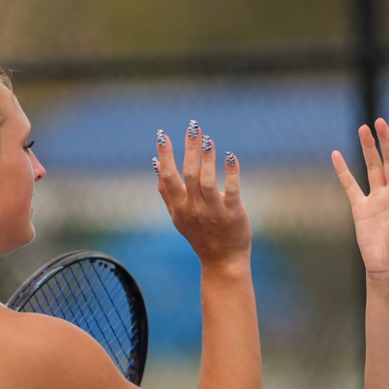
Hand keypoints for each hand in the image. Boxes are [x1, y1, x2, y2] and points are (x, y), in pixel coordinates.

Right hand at [156, 122, 250, 268]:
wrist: (222, 261)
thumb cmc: (200, 236)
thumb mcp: (178, 217)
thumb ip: (166, 193)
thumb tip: (155, 166)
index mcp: (180, 207)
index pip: (168, 177)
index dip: (165, 156)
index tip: (162, 135)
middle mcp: (194, 208)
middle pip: (189, 175)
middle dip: (189, 149)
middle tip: (193, 127)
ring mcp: (214, 212)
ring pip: (208, 182)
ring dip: (207, 159)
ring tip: (208, 140)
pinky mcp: (233, 214)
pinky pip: (232, 191)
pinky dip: (231, 173)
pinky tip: (231, 157)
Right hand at [331, 119, 388, 284]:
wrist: (388, 271)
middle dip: (385, 141)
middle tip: (379, 122)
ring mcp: (377, 200)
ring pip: (371, 168)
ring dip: (368, 149)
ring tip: (362, 128)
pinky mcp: (361, 209)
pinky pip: (351, 186)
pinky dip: (344, 171)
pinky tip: (337, 155)